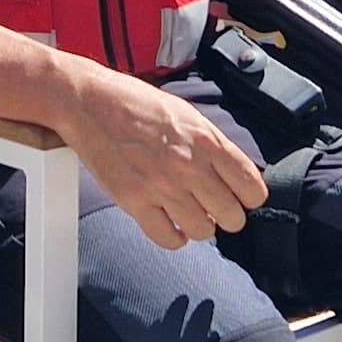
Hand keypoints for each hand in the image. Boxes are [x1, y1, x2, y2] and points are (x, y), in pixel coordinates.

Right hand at [56, 63, 269, 249]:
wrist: (90, 103)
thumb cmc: (135, 103)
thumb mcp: (187, 114)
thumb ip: (213, 145)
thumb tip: (234, 174)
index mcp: (206, 140)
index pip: (251, 188)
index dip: (250, 197)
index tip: (242, 197)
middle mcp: (188, 165)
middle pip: (232, 216)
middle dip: (226, 215)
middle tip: (214, 208)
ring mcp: (161, 186)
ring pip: (202, 232)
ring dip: (199, 226)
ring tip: (190, 213)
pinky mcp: (134, 201)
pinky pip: (168, 238)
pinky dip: (174, 238)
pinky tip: (171, 225)